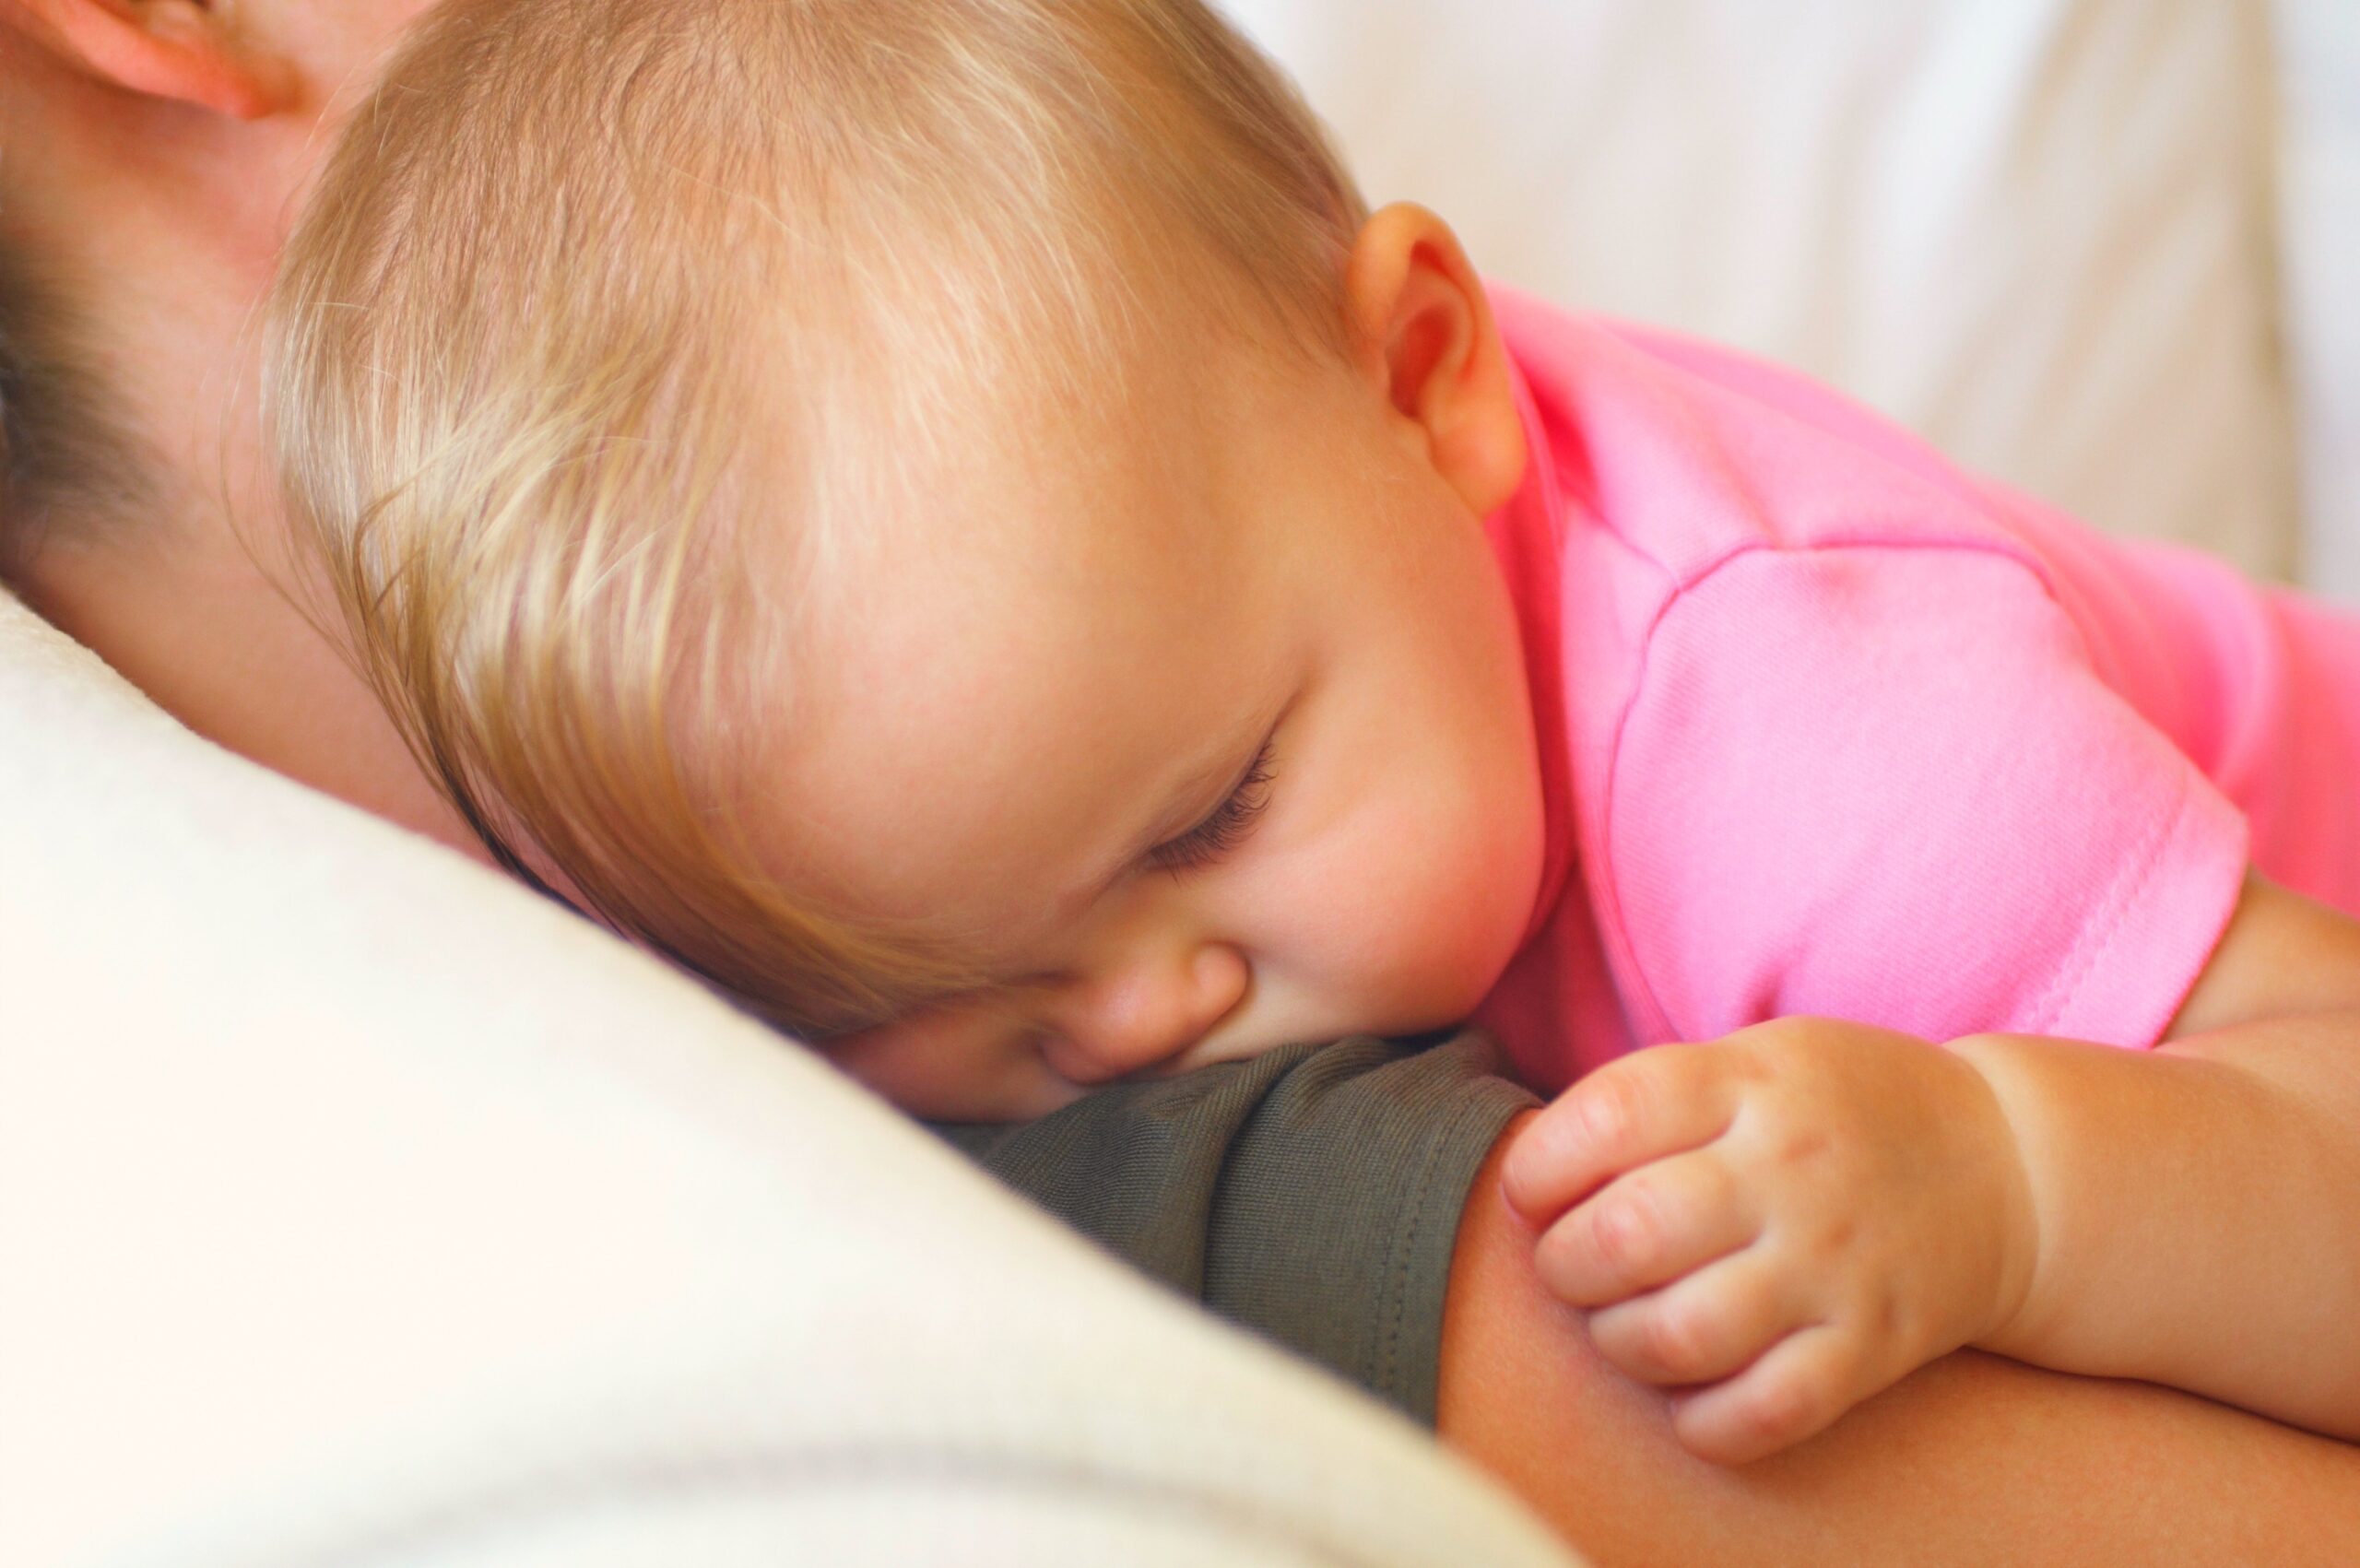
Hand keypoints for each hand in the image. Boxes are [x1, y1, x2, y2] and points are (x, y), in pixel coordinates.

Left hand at [1502, 1018, 2036, 1463]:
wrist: (2010, 1166)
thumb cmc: (1838, 1108)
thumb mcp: (1756, 1059)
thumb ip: (1654, 1099)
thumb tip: (1526, 1173)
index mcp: (1752, 1081)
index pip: (1609, 1117)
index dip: (1539, 1164)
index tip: (1531, 1191)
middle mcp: (1793, 1170)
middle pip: (1630, 1233)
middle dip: (1565, 1264)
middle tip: (1570, 1266)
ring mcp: (1836, 1263)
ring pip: (1682, 1334)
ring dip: (1619, 1343)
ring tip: (1619, 1326)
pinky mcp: (1874, 1346)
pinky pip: (1765, 1412)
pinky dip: (1702, 1423)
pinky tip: (1686, 1396)